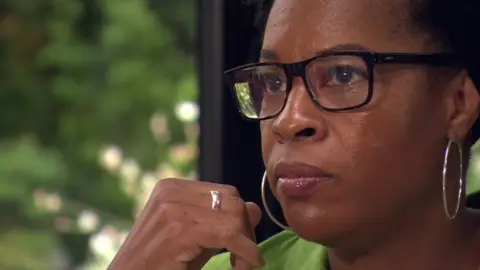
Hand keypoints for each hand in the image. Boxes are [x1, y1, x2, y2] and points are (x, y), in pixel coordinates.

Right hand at [108, 178, 263, 269]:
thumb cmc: (157, 265)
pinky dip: (245, 251)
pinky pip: (229, 234)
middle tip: (244, 258)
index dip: (240, 219)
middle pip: (232, 201)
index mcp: (172, 187)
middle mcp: (171, 191)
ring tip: (241, 264)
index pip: (225, 193)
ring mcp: (174, 208)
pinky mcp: (180, 230)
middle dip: (245, 229)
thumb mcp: (195, 239)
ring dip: (246, 243)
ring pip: (234, 216)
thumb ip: (223, 223)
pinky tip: (245, 265)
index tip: (242, 245)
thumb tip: (255, 209)